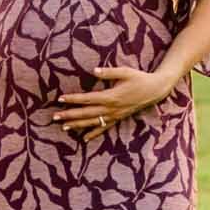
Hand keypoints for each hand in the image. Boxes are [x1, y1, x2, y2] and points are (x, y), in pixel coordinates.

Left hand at [52, 65, 177, 140]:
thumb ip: (109, 72)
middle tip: (55, 117)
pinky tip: (84, 139)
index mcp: (111, 96)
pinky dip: (94, 134)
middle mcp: (111, 109)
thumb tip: (94, 70)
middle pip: (86, 113)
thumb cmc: (139, 78)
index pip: (88, 98)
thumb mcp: (125, 72)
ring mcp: (115, 115)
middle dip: (70, 115)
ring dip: (78, 125)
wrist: (155, 90)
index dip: (73, 99)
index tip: (60, 99)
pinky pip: (104, 128)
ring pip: (93, 123)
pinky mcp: (118, 118)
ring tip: (64, 128)